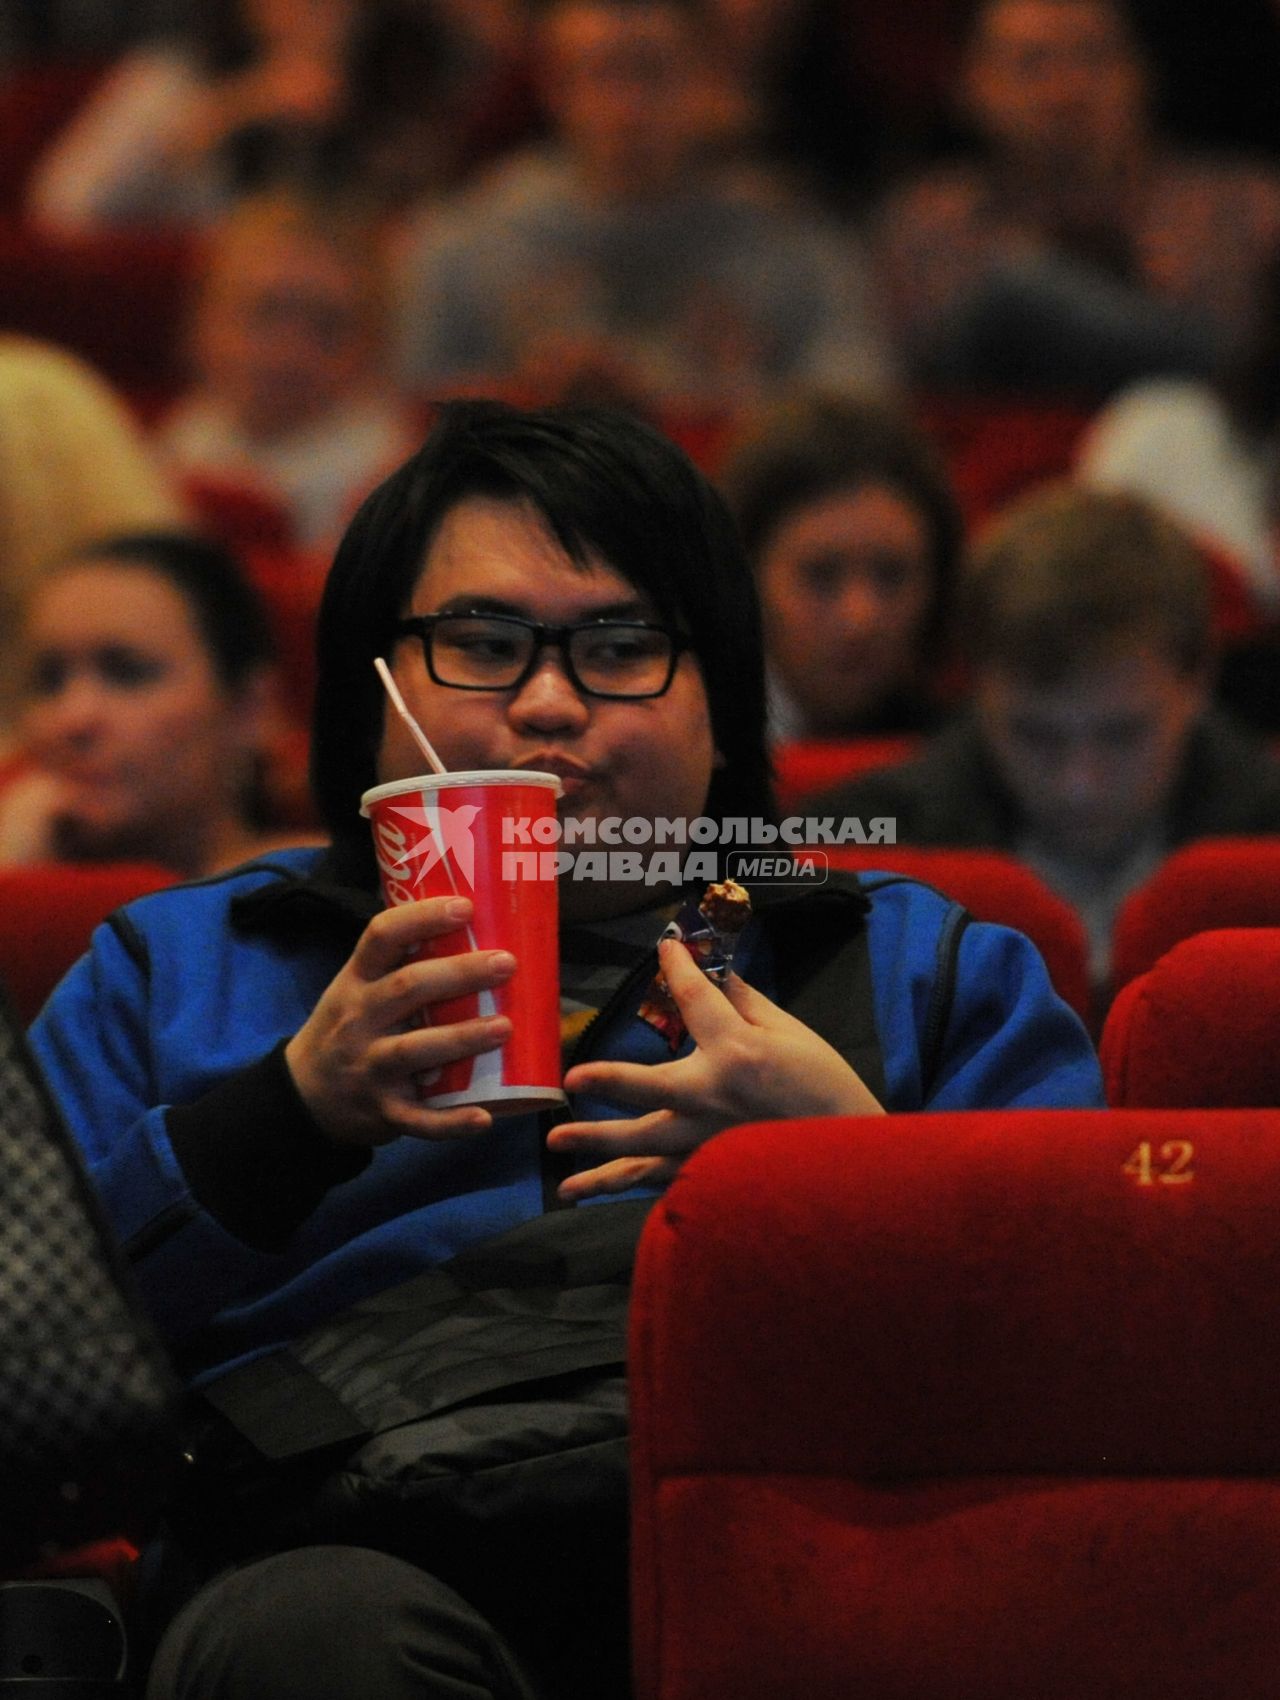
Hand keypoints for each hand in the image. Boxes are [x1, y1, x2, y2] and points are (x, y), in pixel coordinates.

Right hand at [284, 896, 515, 1146]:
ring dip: (462, 1038)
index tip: (465, 906)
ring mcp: (369, 1067)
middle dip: (459, 974)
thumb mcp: (356, 988)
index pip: (382, 936)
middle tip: (506, 964)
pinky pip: (419, 1119)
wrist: (302, 1096)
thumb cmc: (347, 1028)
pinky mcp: (382, 1111)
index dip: (422, 917)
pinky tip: (484, 1118)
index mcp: (355, 981)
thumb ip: (399, 965)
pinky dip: (451, 1123)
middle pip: (408, 988)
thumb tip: (473, 924)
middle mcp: (359, 1020)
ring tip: (505, 1027)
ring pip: (415, 1050)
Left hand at [547, 937, 882, 1201]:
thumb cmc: (825, 1088)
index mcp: (736, 1053)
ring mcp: (704, 1142)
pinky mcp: (704, 1173)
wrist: (850, 1159)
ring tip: (556, 1146)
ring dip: (593, 1148)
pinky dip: (619, 1185)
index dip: (679, 967)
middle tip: (571, 1081)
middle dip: (606, 1081)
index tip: (665, 947)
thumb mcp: (791, 1034)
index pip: (694, 999)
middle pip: (644, 1087)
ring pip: (638, 1147)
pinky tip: (585, 1190)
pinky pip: (653, 1179)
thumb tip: (716, 976)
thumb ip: (746, 1004)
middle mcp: (711, 1098)